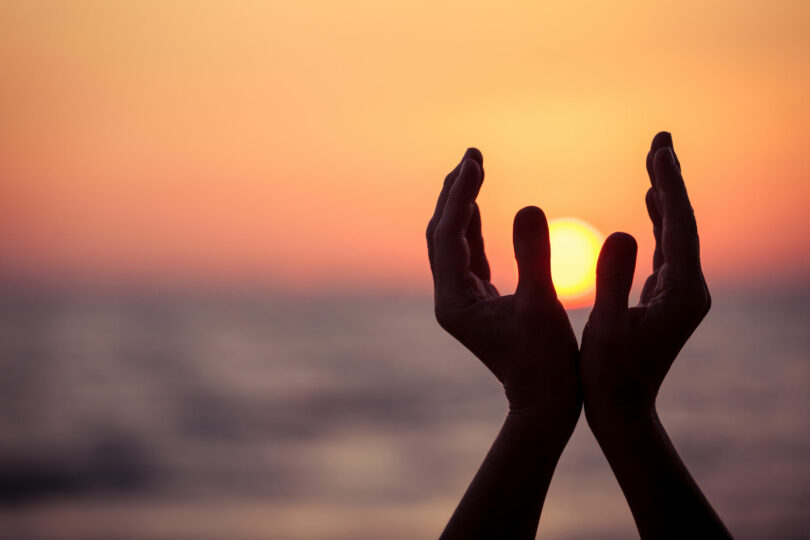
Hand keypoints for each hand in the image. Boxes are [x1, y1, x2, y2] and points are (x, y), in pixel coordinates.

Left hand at [426, 148, 578, 417]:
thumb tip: (528, 205)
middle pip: (441, 234)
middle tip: (471, 155)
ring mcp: (461, 301)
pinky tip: (479, 208)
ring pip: (452, 243)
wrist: (546, 405)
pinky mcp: (477, 302)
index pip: (448, 236)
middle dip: (455, 193)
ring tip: (472, 168)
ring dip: (462, 207)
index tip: (475, 161)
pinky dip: (474, 229)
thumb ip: (535, 256)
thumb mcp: (542, 306)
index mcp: (454, 301)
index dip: (461, 196)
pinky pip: (468, 256)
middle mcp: (450, 299)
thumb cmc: (547, 363)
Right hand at [581, 131, 710, 422]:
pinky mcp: (669, 298)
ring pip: (677, 234)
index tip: (659, 150)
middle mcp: (690, 290)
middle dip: (670, 180)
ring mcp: (682, 294)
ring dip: (665, 196)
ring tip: (655, 161)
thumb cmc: (609, 378)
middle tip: (661, 140)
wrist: (623, 413)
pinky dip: (660, 221)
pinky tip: (652, 204)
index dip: (669, 185)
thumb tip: (624, 231)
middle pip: (684, 223)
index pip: (680, 227)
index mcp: (682, 294)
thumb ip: (614, 280)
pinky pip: (668, 249)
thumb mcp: (607, 329)